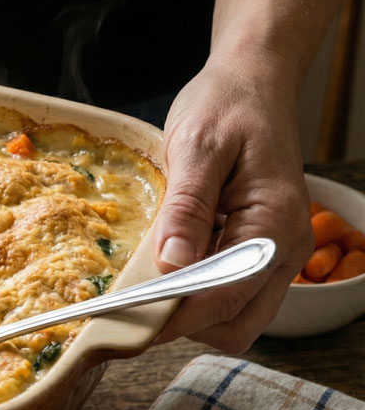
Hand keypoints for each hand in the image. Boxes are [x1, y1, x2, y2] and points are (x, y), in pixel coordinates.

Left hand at [151, 56, 312, 352]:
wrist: (252, 83)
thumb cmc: (227, 106)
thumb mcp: (197, 147)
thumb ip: (187, 206)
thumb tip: (171, 262)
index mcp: (274, 225)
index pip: (224, 296)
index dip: (174, 318)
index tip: (125, 324)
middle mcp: (284, 250)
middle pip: (236, 324)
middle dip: (183, 326)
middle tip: (126, 310)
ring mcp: (274, 255)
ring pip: (233, 316)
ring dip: (187, 313)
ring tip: (139, 289)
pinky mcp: (256, 250)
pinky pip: (228, 292)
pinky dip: (194, 295)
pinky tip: (159, 272)